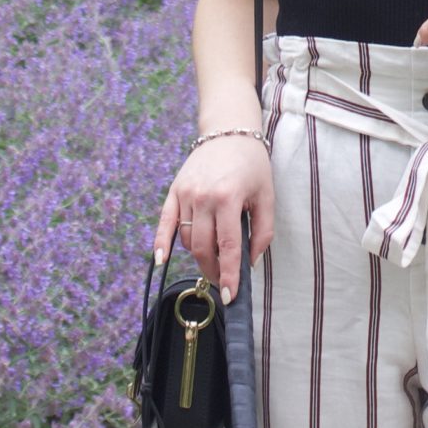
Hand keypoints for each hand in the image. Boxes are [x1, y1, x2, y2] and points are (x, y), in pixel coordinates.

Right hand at [153, 133, 272, 300]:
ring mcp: (185, 194)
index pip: (228, 245)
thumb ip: (263, 231)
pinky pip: (164, 224)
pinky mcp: (174, 192)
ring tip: (215, 259)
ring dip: (200, 255)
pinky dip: (161, 244)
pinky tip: (161, 260)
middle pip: (204, 248)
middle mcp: (203, 197)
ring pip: (188, 240)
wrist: (229, 132)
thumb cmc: (252, 165)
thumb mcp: (266, 196)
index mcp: (229, 197)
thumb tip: (250, 262)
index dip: (230, 274)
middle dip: (214, 271)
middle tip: (224, 282)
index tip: (231, 295)